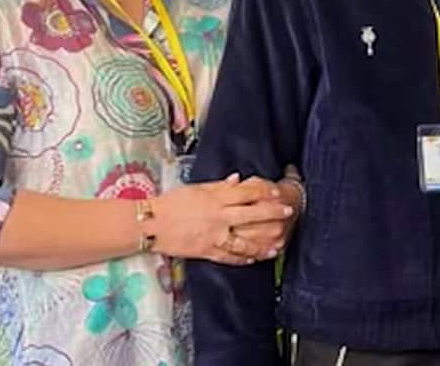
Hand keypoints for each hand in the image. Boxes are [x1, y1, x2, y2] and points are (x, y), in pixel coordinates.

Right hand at [147, 174, 293, 264]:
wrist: (150, 224)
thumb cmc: (172, 203)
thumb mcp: (196, 188)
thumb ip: (219, 186)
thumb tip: (238, 180)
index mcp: (215, 198)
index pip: (246, 193)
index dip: (265, 191)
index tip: (279, 192)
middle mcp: (218, 217)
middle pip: (252, 214)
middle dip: (273, 214)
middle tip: (288, 212)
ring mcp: (214, 236)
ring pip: (244, 241)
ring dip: (263, 244)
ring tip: (278, 246)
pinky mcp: (206, 251)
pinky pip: (229, 256)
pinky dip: (243, 258)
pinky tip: (255, 259)